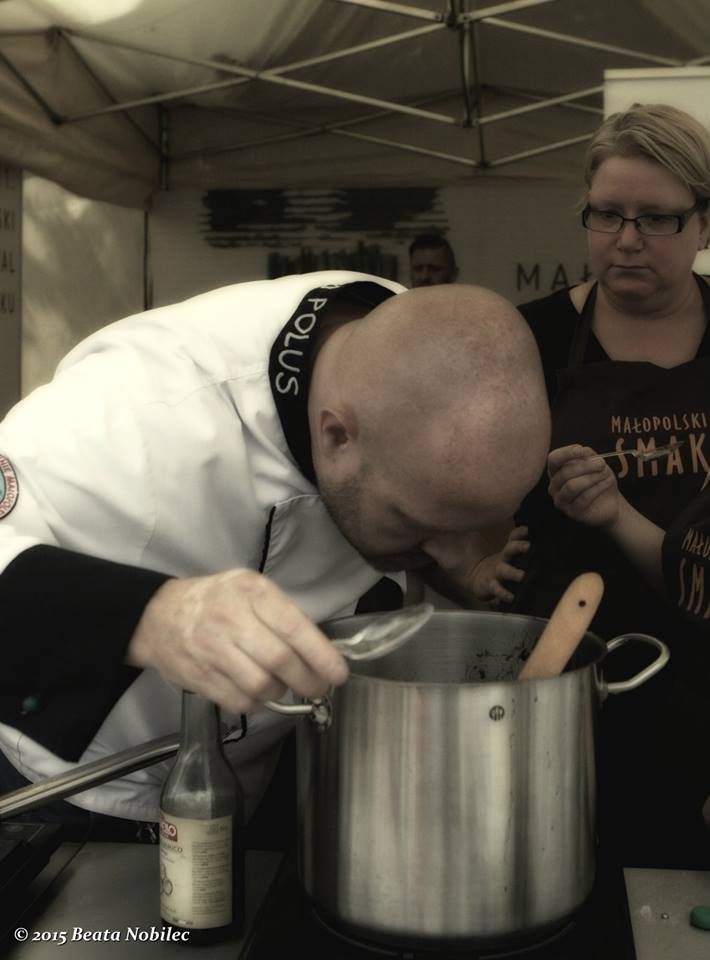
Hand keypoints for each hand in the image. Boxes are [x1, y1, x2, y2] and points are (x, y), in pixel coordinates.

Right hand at [127, 569, 348, 713]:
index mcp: (250, 591)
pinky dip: (257, 704)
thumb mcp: (250, 589)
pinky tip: (258, 692)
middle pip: (280, 660)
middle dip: (308, 680)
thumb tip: (322, 649)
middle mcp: (230, 619)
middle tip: (319, 687)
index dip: (321, 655)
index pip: (294, 627)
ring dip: (281, 693)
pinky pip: (239, 702)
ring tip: (284, 685)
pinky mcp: (199, 678)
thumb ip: (282, 613)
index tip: (339, 673)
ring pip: (261, 685)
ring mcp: (212, 650)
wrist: (157, 617)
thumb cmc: (216, 601)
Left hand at [422, 526, 526, 603]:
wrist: (467, 578)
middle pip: (512, 554)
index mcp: (495, 551)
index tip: (524, 530)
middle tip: (526, 546)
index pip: (510, 540)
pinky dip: (503, 593)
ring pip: (510, 574)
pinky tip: (508, 595)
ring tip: (520, 574)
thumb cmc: (462, 558)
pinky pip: (499, 591)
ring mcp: (498, 577)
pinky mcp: (491, 589)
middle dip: (519, 549)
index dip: (517, 535)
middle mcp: (501, 562)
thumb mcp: (448, 546)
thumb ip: (435, 537)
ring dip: (514, 574)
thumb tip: (417, 527)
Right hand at [547, 444, 619, 527]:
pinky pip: (584, 498)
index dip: (565, 453)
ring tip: (606, 473)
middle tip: (602, 463)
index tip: (581, 450)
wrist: (609, 502)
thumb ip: (587, 456)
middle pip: (564, 473)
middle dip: (585, 466)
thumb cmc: (599, 481)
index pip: (553, 460)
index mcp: (556, 472)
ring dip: (591, 477)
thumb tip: (582, 450)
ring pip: (572, 486)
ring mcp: (561, 502)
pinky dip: (598, 487)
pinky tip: (608, 482)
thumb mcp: (595, 464)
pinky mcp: (573, 513)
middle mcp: (554, 487)